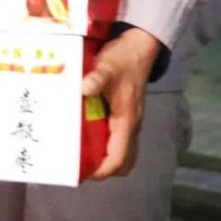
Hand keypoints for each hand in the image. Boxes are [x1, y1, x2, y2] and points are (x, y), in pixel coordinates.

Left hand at [81, 27, 161, 180]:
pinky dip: (107, 146)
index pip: (119, 157)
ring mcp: (130, 121)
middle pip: (124, 162)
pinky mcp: (126, 115)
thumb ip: (97, 78)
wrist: (139, 47)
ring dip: (106, 159)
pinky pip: (119, 140)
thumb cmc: (123, 59)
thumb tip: (84, 89)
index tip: (83, 174)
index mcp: (127, 120)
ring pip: (123, 152)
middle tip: (80, 166)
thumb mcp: (107, 66)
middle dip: (105, 170)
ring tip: (82, 155)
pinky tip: (88, 136)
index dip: (103, 170)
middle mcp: (131, 126)